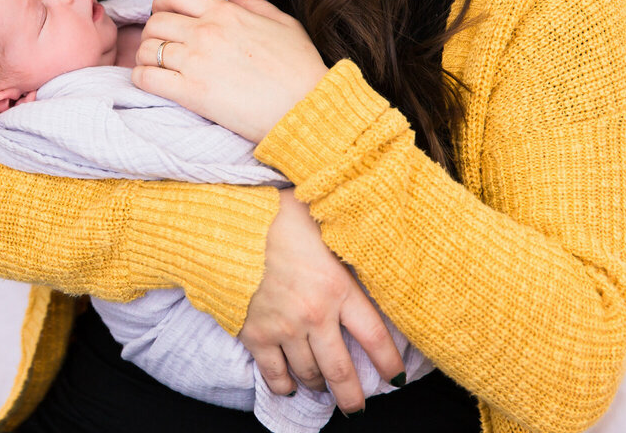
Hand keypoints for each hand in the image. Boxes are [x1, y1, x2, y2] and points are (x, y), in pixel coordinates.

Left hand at [133, 0, 327, 141]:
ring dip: (144, 56)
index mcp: (226, 13)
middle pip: (155, 21)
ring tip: (154, 65)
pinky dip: (140, 78)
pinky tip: (150, 82)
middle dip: (152, 32)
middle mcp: (205, 32)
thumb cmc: (301, 68)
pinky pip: (146, 78)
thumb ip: (254, 4)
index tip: (165, 17)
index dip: (163, 4)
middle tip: (159, 45)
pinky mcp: (190, 93)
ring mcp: (195, 61)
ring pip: (146, 49)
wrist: (307, 108)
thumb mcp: (285, 23)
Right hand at [239, 189, 404, 414]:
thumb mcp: (326, 231)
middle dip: (353, 396)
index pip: (374, 337)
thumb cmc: (280, 220)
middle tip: (357, 406)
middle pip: (341, 370)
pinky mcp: (255, 334)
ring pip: (309, 374)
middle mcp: (313, 315)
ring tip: (323, 387)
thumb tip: (373, 258)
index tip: (396, 378)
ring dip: (319, 385)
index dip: (389, 363)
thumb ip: (348, 254)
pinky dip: (285, 385)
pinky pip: (274, 374)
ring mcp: (283, 328)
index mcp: (337, 288)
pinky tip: (291, 386)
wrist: (230, 225)